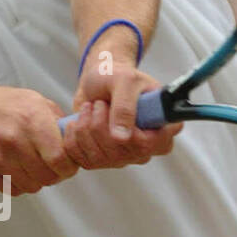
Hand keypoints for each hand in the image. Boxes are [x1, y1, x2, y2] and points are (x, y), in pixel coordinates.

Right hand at [0, 82, 78, 196]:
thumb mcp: (29, 99)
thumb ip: (55, 120)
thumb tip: (77, 138)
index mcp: (31, 119)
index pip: (62, 159)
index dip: (69, 165)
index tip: (66, 162)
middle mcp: (14, 140)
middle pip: (48, 177)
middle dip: (52, 174)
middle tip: (47, 164)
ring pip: (31, 186)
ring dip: (34, 179)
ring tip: (26, 164)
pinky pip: (11, 190)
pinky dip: (15, 184)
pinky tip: (10, 168)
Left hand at [63, 44, 181, 170]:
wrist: (96, 81)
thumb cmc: (116, 76)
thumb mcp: (123, 81)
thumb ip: (125, 106)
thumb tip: (122, 137)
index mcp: (163, 126)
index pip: (154, 144)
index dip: (133, 134)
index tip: (114, 112)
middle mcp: (147, 147)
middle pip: (122, 153)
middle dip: (101, 125)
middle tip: (98, 104)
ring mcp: (125, 156)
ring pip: (100, 157)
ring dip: (85, 128)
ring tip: (89, 109)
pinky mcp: (103, 160)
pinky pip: (84, 160)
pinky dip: (73, 138)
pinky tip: (78, 122)